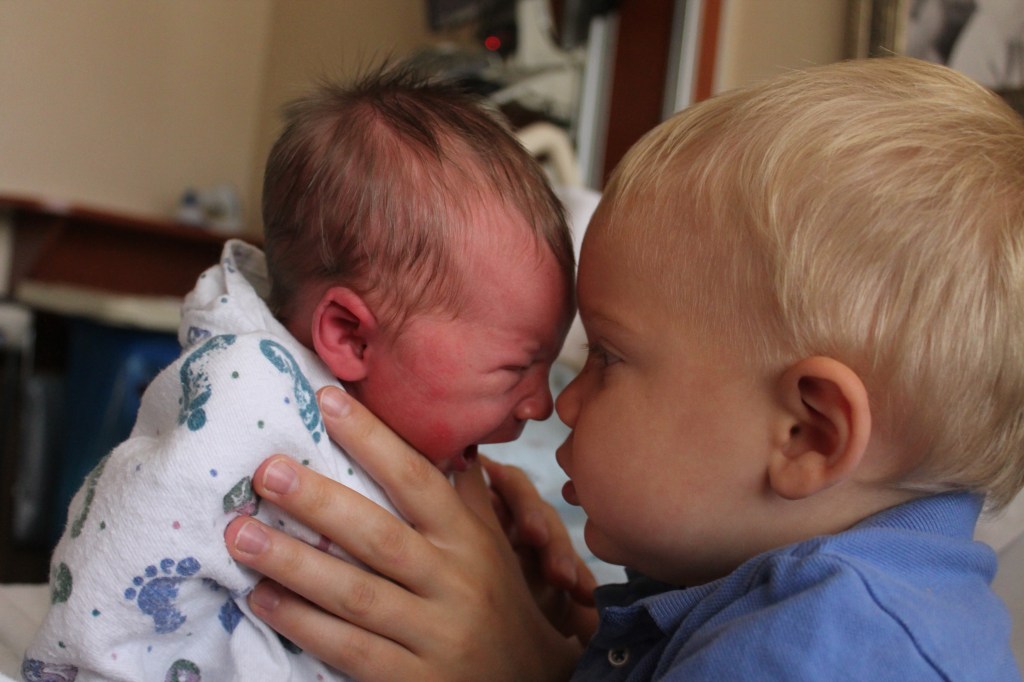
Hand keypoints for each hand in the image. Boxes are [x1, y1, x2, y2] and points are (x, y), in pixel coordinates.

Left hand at [224, 387, 581, 680]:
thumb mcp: (492, 544)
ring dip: (294, 564)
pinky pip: (350, 650)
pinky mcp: (414, 680)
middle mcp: (453, 582)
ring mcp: (434, 634)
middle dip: (319, 501)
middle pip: (379, 536)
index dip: (374, 439)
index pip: (418, 480)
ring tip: (241, 536)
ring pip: (356, 594)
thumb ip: (463, 494)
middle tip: (266, 472)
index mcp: (469, 540)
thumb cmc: (499, 600)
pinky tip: (262, 599)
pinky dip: (304, 624)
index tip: (328, 401)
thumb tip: (445, 437)